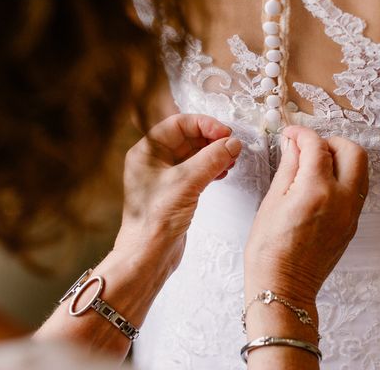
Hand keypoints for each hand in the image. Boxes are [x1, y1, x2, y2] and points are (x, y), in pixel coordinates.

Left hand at [115, 114, 241, 273]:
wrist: (148, 256)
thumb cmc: (154, 221)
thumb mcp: (186, 182)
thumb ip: (211, 159)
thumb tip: (231, 143)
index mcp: (147, 151)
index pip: (178, 124)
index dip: (204, 125)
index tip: (225, 133)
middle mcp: (153, 161)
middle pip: (188, 137)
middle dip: (212, 139)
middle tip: (232, 146)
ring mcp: (164, 177)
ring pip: (194, 154)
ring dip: (214, 154)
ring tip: (231, 159)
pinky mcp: (175, 191)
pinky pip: (196, 171)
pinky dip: (212, 168)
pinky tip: (224, 171)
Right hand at [244, 126, 368, 305]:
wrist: (284, 287)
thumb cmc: (269, 251)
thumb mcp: (272, 202)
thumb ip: (288, 167)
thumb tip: (293, 144)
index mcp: (317, 191)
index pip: (317, 146)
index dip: (302, 134)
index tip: (291, 134)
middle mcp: (342, 199)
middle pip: (353, 151)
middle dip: (331, 141)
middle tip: (309, 147)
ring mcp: (351, 213)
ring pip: (360, 169)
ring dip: (341, 158)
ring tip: (315, 164)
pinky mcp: (353, 224)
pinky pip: (357, 189)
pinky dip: (343, 177)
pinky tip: (321, 183)